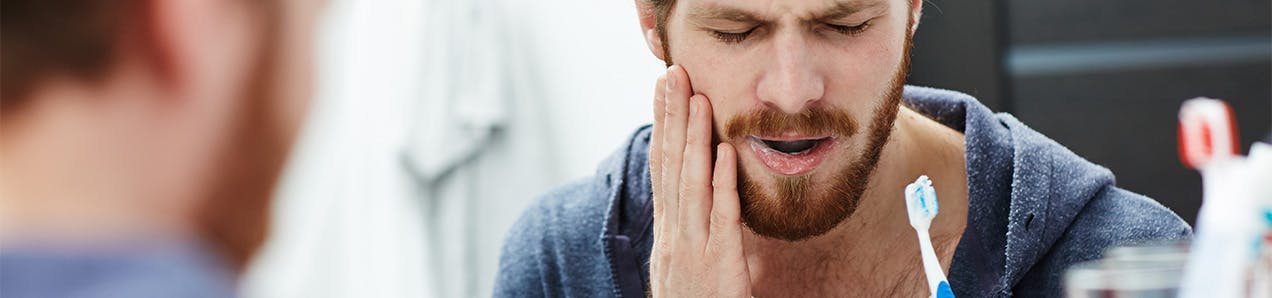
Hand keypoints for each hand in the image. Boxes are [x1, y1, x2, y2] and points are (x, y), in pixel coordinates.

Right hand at [649, 65, 750, 297]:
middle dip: (672, 118)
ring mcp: (693, 250)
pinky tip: (725, 153)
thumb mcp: (686, 266)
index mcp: (669, 233)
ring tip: (698, 99)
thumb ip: (692, 231)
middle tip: (673, 74)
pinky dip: (722, 184)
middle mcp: (675, 236)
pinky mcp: (719, 266)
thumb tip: (699, 194)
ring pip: (691, 184)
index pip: (662, 168)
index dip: (663, 126)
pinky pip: (722, 219)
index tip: (663, 89)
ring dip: (694, 139)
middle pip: (671, 166)